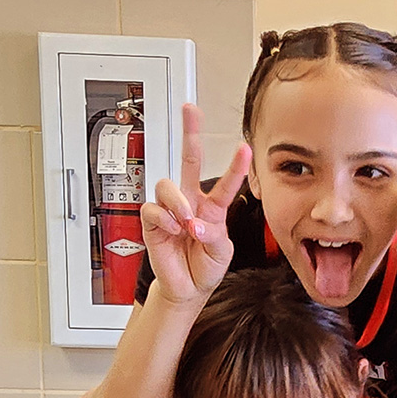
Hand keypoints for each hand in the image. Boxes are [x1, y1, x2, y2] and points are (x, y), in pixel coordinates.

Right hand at [138, 104, 251, 306]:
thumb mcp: (222, 252)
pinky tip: (174, 230)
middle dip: (189, 132)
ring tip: (187, 224)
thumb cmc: (206, 266)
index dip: (235, 165)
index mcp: (213, 206)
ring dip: (179, 204)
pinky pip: (153, 209)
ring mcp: (171, 209)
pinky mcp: (153, 221)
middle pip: (188, 159)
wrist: (188, 287)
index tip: (244, 148)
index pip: (225, 180)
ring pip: (167, 185)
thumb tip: (195, 223)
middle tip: (190, 110)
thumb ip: (213, 235)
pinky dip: (165, 220)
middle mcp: (191, 201)